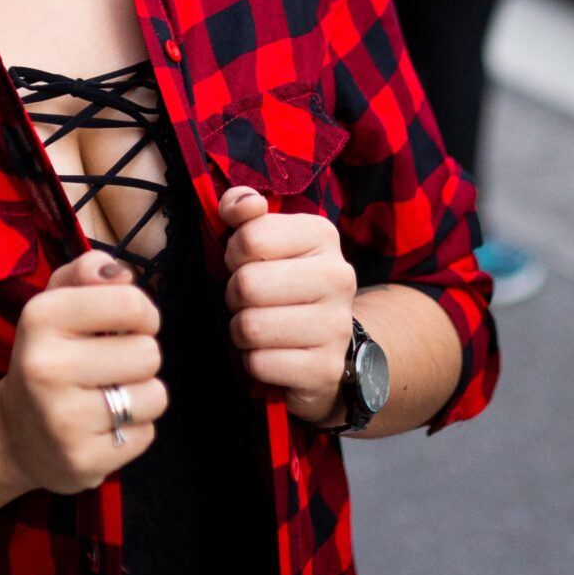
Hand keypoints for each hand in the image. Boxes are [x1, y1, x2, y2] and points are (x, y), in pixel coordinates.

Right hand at [0, 250, 164, 496]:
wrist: (13, 434)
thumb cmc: (49, 355)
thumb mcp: (56, 302)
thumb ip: (88, 272)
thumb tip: (122, 274)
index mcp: (40, 318)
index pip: (131, 304)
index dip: (143, 314)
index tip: (129, 325)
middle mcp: (45, 367)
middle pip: (149, 353)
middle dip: (140, 358)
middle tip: (112, 366)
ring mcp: (62, 419)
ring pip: (154, 396)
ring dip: (142, 396)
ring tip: (110, 396)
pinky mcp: (81, 461)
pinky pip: (146, 435)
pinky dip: (134, 430)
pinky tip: (103, 427)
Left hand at [219, 187, 356, 427]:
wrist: (324, 347)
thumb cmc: (281, 283)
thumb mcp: (262, 238)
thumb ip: (241, 207)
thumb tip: (245, 205)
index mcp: (322, 235)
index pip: (250, 238)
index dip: (235, 255)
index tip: (250, 264)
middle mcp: (338, 276)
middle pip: (247, 284)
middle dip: (235, 296)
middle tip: (251, 302)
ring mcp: (337, 325)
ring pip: (250, 327)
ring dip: (241, 332)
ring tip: (261, 328)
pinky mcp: (326, 369)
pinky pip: (260, 364)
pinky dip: (254, 362)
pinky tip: (273, 355)